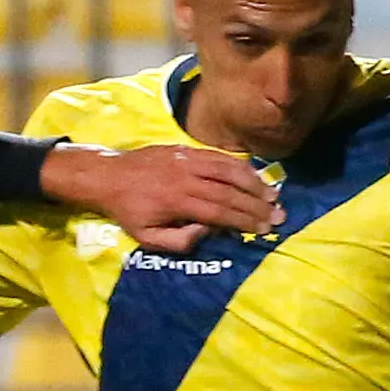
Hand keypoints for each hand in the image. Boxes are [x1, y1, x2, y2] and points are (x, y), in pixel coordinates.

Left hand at [45, 143, 282, 249]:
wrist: (109, 175)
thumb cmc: (129, 211)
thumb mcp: (147, 237)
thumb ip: (178, 241)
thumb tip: (207, 233)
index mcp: (177, 201)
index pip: (219, 211)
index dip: (245, 220)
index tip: (264, 229)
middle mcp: (186, 177)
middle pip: (229, 191)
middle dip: (257, 205)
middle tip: (280, 215)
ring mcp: (188, 160)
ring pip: (228, 170)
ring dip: (254, 183)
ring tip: (274, 195)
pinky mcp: (187, 149)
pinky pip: (219, 157)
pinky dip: (239, 166)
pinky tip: (255, 175)